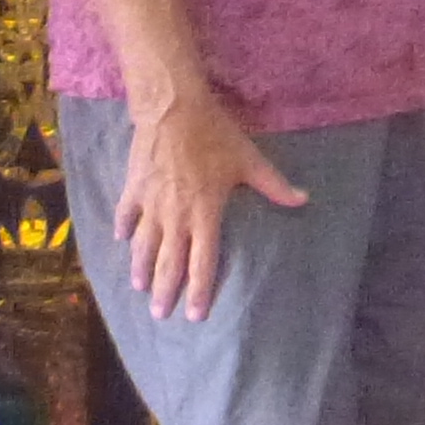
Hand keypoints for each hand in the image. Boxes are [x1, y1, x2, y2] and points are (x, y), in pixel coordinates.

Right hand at [114, 87, 306, 322]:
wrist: (172, 108)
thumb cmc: (214, 134)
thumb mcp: (249, 160)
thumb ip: (274, 185)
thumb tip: (304, 199)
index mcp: (204, 213)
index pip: (203, 262)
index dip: (199, 290)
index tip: (195, 316)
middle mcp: (175, 216)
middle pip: (169, 262)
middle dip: (165, 291)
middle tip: (161, 316)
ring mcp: (150, 204)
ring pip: (143, 245)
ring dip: (141, 269)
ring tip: (140, 289)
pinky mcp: (133, 188)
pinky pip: (125, 215)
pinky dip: (122, 229)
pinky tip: (121, 242)